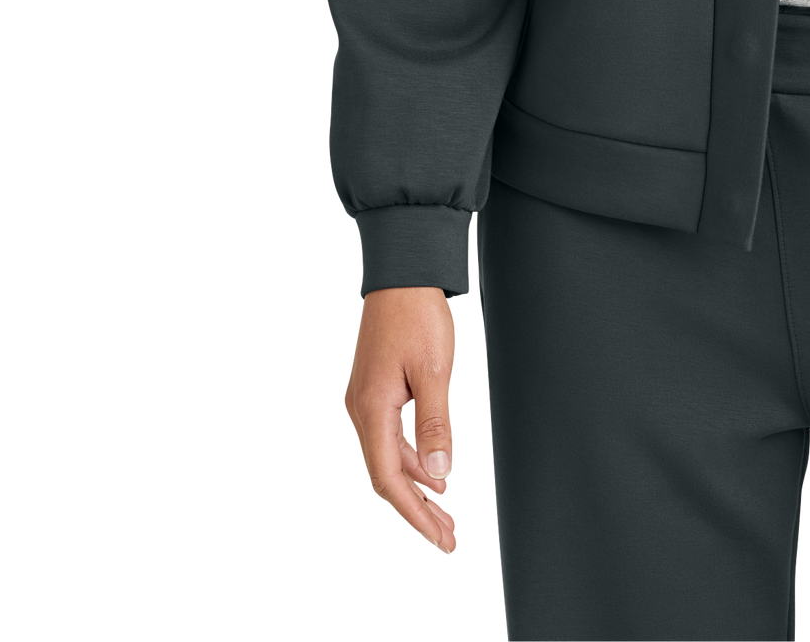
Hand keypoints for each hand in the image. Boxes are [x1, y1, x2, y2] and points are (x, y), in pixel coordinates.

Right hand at [342, 286, 460, 555]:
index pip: (389, 480)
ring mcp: (366, 401)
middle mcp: (361, 410)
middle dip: (418, 510)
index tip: (439, 538)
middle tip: (448, 538)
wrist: (402, 271)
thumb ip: (437, 423)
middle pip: (387, 476)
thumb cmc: (416, 314)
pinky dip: (413, 459)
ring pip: (389, 458)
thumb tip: (441, 474)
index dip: (414, 514)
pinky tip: (434, 472)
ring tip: (446, 513)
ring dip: (418, 487)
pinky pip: (391, 438)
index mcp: (371, 410)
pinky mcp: (375, 390)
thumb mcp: (435, 369)